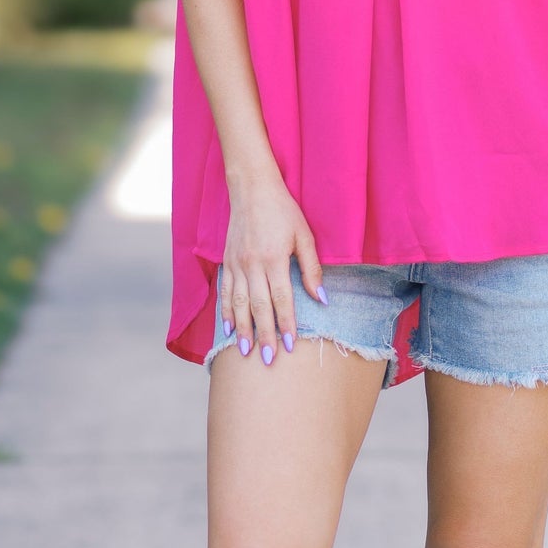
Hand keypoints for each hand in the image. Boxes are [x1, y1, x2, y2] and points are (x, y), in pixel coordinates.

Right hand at [219, 178, 327, 366]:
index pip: (281, 298)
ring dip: (242, 329)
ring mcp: (236, 263)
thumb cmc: (282, 210)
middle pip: (258, 306)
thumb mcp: (303, 234)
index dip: (285, 323)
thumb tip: (321, 298)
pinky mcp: (227, 261)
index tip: (289, 345)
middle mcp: (251, 264)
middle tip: (267, 360)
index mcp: (273, 257)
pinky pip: (225, 292)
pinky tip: (228, 329)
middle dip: (263, 334)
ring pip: (237, 303)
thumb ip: (311, 267)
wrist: (251, 188)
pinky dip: (225, 312)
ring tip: (245, 351)